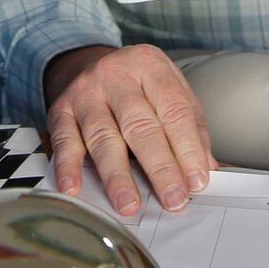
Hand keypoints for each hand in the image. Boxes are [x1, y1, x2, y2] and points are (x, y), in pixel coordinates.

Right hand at [44, 44, 214, 216]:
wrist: (89, 64)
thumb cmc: (138, 86)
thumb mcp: (171, 93)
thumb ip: (191, 129)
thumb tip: (208, 170)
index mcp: (150, 65)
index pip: (173, 109)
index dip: (187, 148)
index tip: (197, 181)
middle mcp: (115, 73)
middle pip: (140, 124)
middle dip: (159, 166)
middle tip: (173, 199)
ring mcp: (85, 91)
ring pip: (102, 136)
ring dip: (116, 174)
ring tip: (129, 203)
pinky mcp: (60, 109)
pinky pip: (64, 140)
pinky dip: (68, 166)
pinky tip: (74, 187)